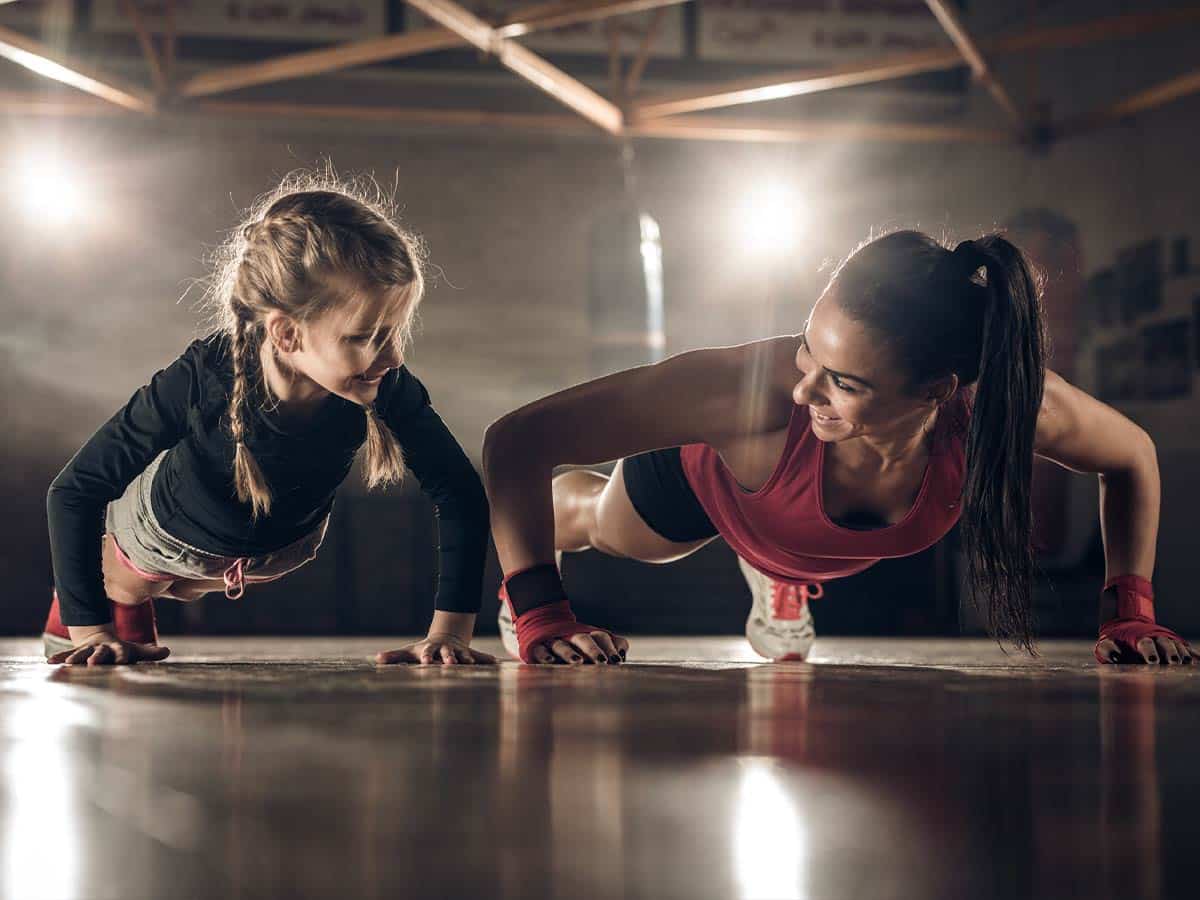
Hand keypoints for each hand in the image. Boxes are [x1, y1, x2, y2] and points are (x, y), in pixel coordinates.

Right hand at [48, 634, 169, 665]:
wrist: (99, 639)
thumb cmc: (120, 650)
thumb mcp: (135, 650)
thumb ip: (150, 653)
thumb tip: (168, 651)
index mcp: (117, 649)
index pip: (121, 652)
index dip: (122, 655)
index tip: (123, 660)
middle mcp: (102, 649)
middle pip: (100, 652)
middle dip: (97, 657)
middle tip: (94, 663)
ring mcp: (88, 650)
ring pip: (81, 654)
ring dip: (76, 658)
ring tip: (69, 664)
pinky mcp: (76, 653)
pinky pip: (66, 655)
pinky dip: (59, 658)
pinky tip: (50, 663)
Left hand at [375, 632, 496, 665]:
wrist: (446, 637)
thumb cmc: (423, 650)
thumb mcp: (409, 652)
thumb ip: (394, 656)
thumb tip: (375, 658)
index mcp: (430, 650)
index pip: (427, 653)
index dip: (426, 657)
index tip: (425, 662)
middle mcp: (445, 650)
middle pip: (446, 654)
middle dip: (448, 658)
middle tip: (450, 663)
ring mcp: (458, 652)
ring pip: (463, 655)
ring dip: (466, 659)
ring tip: (472, 663)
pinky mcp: (468, 654)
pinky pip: (479, 657)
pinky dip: (487, 659)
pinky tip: (497, 663)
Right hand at [527, 629, 628, 665]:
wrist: (544, 626)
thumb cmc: (576, 643)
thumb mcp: (595, 642)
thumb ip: (613, 644)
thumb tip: (623, 651)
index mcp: (587, 634)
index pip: (600, 637)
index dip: (609, 647)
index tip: (617, 660)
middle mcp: (571, 636)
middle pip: (583, 639)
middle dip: (593, 650)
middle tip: (602, 662)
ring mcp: (554, 641)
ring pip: (561, 645)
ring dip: (569, 653)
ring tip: (577, 662)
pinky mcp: (537, 647)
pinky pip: (540, 650)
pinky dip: (545, 655)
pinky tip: (551, 662)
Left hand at [1095, 620, 1194, 664]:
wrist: (1127, 624)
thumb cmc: (1116, 639)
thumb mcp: (1106, 643)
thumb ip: (1107, 650)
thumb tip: (1115, 658)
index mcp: (1140, 637)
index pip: (1146, 644)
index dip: (1150, 652)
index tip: (1152, 661)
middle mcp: (1156, 638)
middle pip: (1166, 644)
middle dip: (1170, 653)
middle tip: (1173, 662)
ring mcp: (1168, 641)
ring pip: (1178, 645)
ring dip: (1182, 654)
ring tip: (1186, 663)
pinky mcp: (1176, 645)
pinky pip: (1187, 649)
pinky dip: (1194, 655)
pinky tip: (1198, 661)